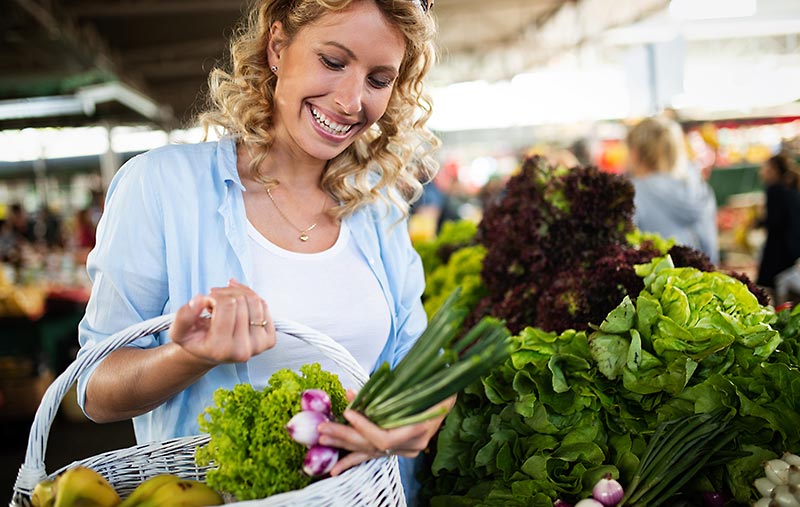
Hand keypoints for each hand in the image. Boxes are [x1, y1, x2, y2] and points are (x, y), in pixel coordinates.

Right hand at [169, 279, 275, 365]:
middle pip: (241, 301)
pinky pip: (265, 306)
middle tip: (215, 302)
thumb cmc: (197, 340)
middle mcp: (242, 351)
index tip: (207, 303)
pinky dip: (251, 299)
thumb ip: (184, 316)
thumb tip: (200, 300)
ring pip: (255, 301)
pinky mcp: (269, 341)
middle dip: (226, 294)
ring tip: (226, 303)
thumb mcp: (179, 331)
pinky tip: (239, 305)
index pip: (227, 304)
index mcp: (220, 349)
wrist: (211, 352)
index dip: (215, 296)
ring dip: (239, 294)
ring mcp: (258, 346)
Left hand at [317, 392, 455, 475]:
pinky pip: (372, 455)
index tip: (348, 412)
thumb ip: (385, 392)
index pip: (384, 438)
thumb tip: (353, 394)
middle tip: (324, 428)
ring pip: (369, 451)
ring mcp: (405, 450)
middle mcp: (411, 446)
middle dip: (345, 436)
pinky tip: (336, 469)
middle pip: (372, 446)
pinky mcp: (397, 450)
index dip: (364, 427)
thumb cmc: (434, 387)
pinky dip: (353, 459)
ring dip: (344, 446)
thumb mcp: (416, 386)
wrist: (447, 396)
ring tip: (323, 442)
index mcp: (418, 431)